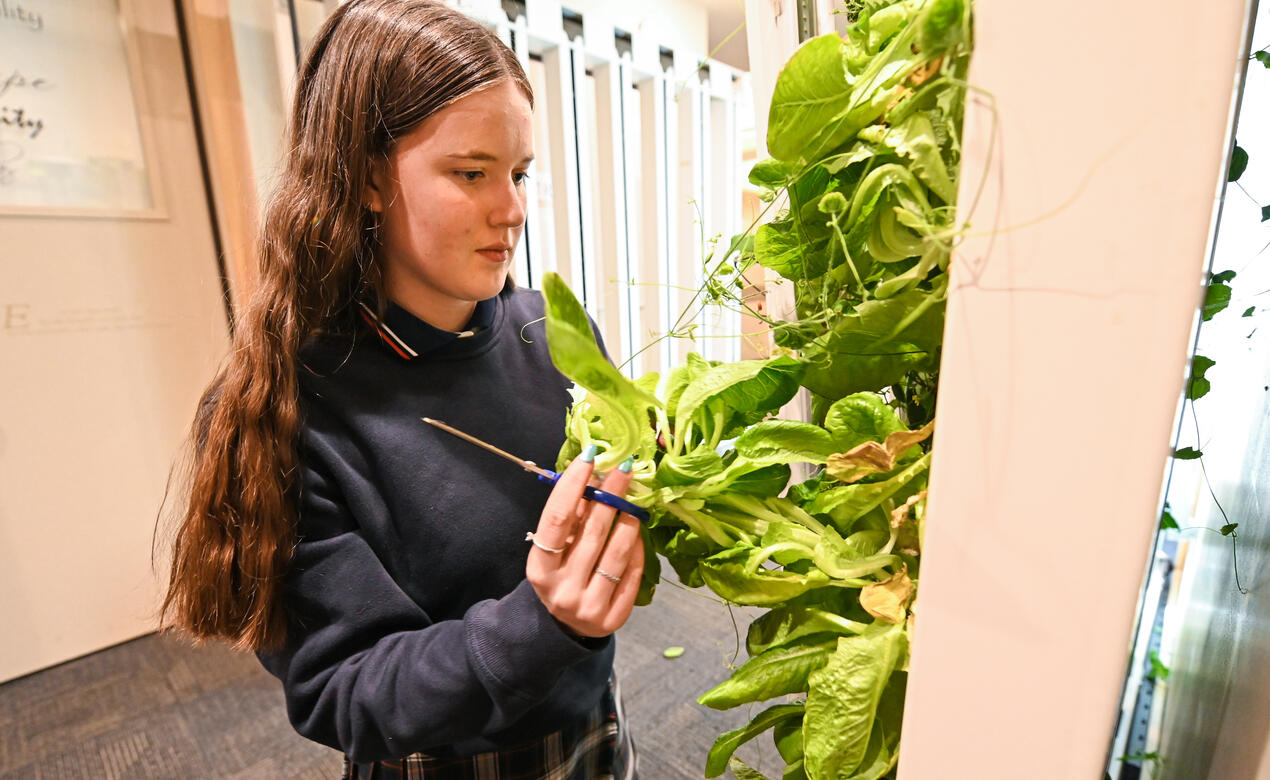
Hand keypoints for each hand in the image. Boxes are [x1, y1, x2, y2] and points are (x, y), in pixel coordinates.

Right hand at [525, 453, 644, 637]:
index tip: (589, 457)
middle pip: (592, 533)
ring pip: (617, 554)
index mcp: (540, 569)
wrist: (564, 628)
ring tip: (635, 500)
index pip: (557, 520)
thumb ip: (570, 520)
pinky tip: (638, 532)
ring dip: (629, 521)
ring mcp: (589, 607)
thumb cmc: (559, 576)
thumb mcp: (554, 551)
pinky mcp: (613, 620)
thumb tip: (592, 475)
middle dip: (610, 495)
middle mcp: (562, 590)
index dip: (573, 486)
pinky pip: (632, 575)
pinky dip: (638, 550)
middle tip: (624, 466)